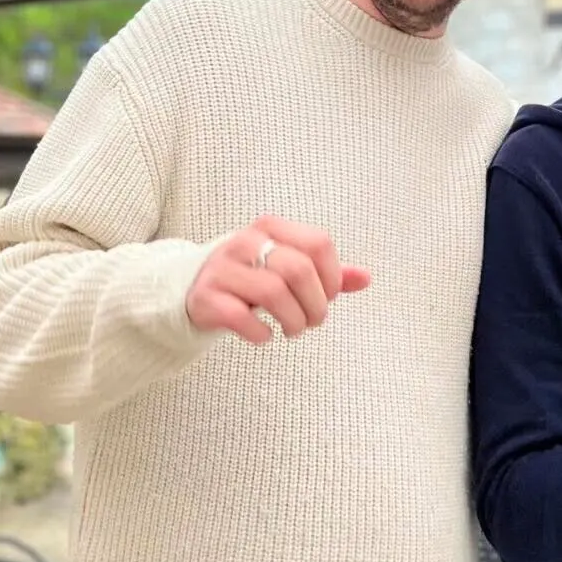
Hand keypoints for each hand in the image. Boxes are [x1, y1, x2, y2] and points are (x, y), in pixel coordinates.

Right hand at [185, 215, 370, 344]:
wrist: (196, 286)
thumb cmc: (253, 275)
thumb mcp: (288, 265)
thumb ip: (326, 272)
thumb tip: (365, 278)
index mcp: (271, 227)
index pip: (318, 244)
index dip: (332, 276)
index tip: (328, 296)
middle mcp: (246, 242)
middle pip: (298, 270)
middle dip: (315, 305)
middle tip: (313, 321)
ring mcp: (223, 268)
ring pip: (272, 293)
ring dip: (293, 321)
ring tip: (293, 329)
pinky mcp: (205, 296)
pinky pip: (239, 317)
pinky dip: (260, 333)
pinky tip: (265, 335)